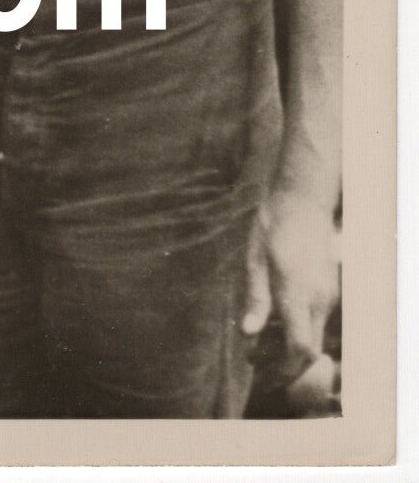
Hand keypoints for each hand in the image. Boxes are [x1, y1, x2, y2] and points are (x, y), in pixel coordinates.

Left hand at [243, 188, 338, 382]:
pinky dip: (300, 330)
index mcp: (297, 294)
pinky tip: (275, 324)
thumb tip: (249, 332)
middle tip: (257, 366)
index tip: (263, 375)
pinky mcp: (330, 290)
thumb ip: (256, 299)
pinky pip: (317, 320)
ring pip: (315, 335)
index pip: (301, 348)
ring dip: (292, 347)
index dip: (285, 368)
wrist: (303, 204)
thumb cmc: (272, 229)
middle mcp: (319, 300)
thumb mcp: (254, 262)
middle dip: (288, 365)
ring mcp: (329, 295)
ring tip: (259, 347)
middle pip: (311, 349)